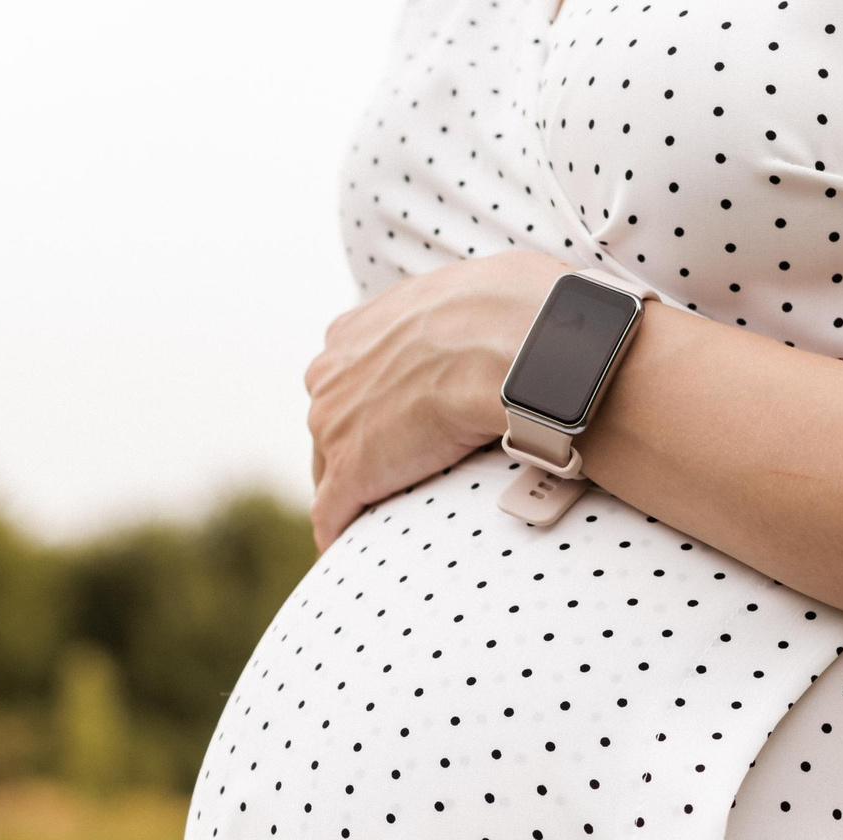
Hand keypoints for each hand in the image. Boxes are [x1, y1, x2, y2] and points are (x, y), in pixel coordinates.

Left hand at [304, 250, 567, 548]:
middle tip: (393, 468)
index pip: (349, 376)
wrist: (514, 347)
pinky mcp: (352, 472)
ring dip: (354, 488)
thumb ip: (459, 310)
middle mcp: (331, 373)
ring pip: (329, 468)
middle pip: (332, 422)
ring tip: (379, 511)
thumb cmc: (513, 312)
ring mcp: (336, 424)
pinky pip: (331, 510)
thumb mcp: (474, 291)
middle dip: (357, 443)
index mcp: (355, 330)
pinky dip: (337, 528)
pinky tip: (345, 544)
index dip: (371, 401)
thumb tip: (501, 310)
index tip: (395, 418)